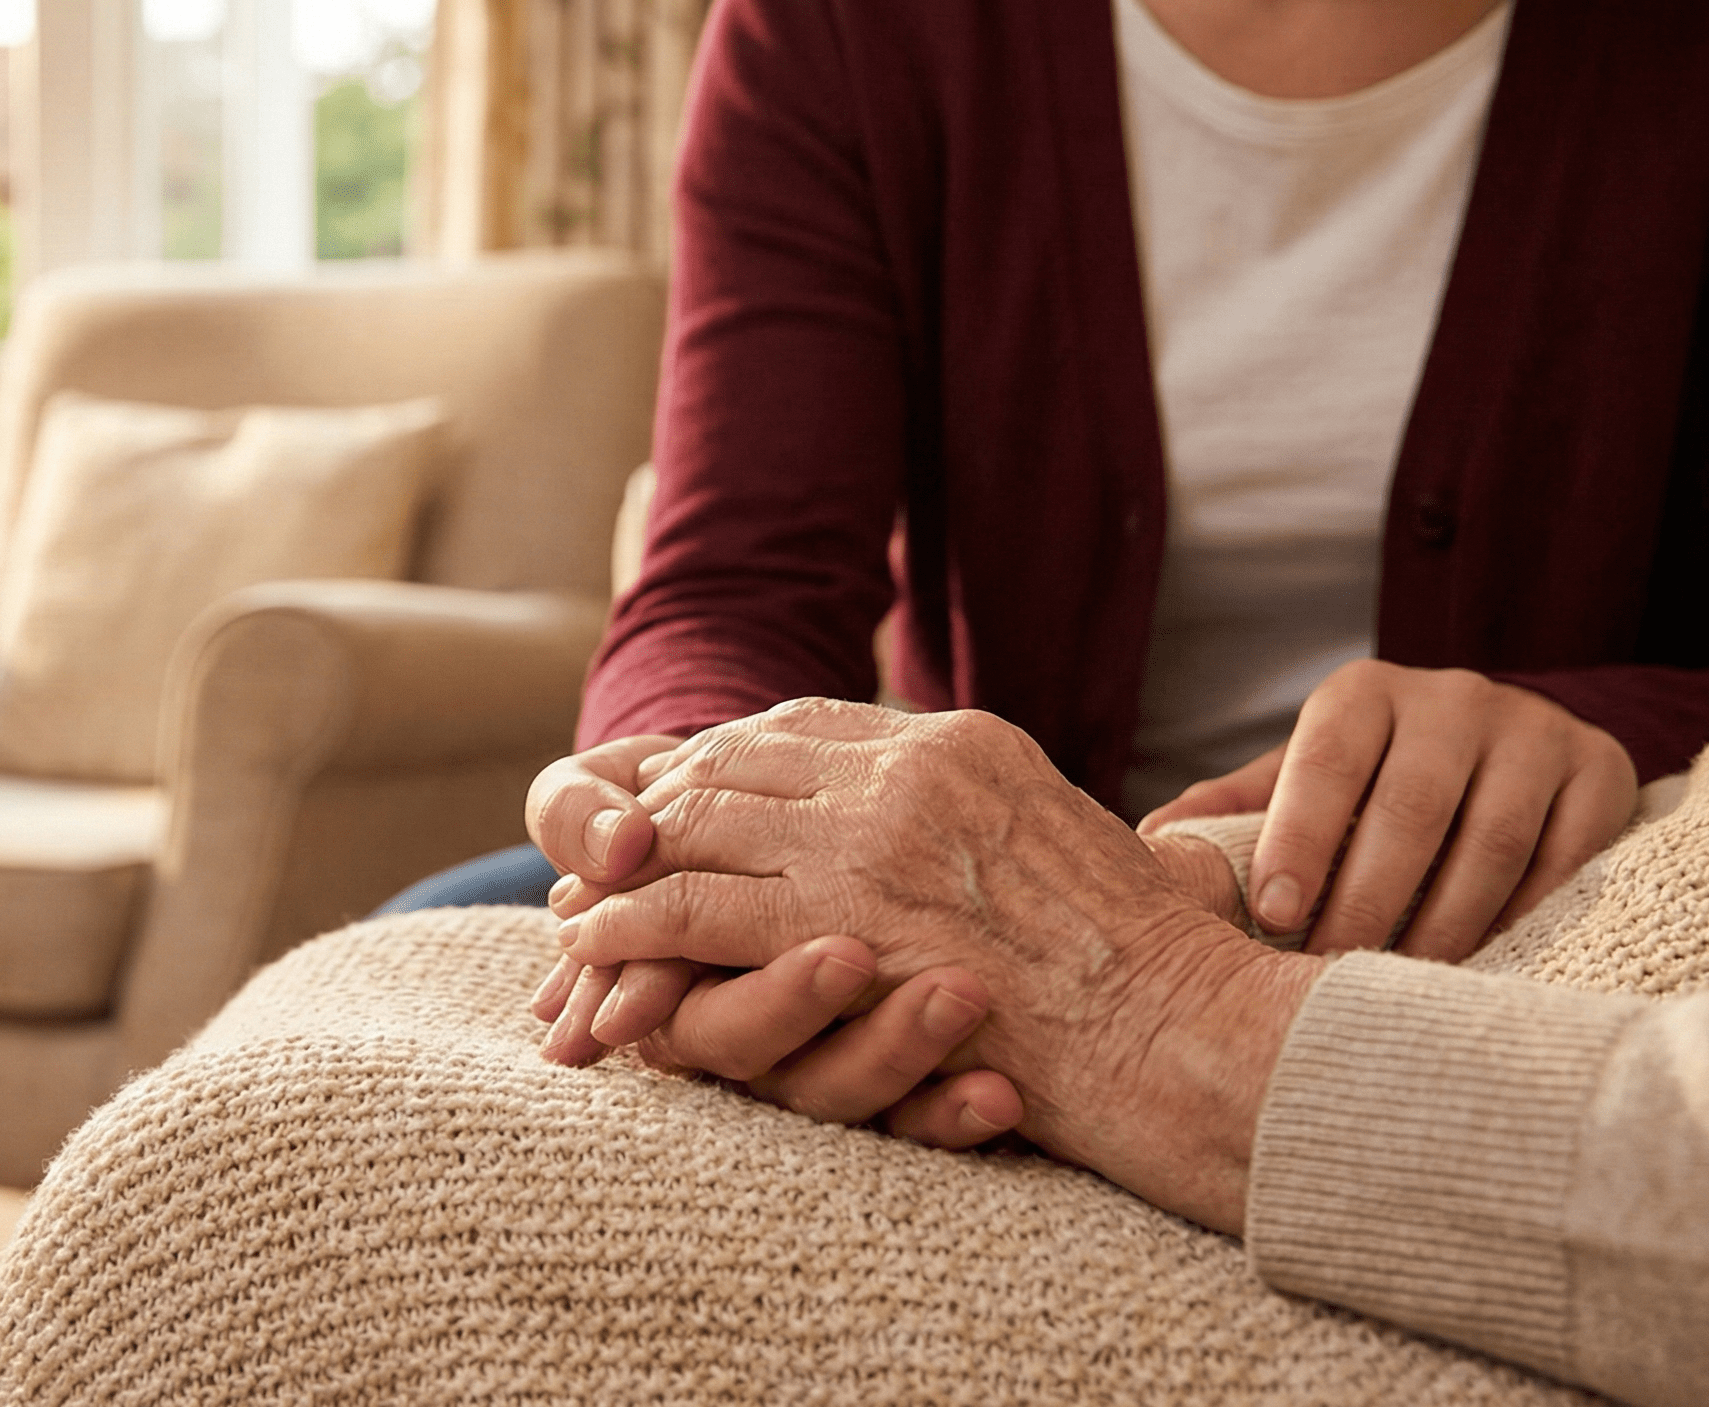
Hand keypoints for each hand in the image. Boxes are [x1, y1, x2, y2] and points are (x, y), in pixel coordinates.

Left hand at [527, 728, 1247, 1143]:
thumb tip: (940, 840)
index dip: (723, 767)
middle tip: (597, 857)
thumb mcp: (1071, 853)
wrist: (1189, 1036)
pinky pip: (688, 908)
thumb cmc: (1154, 978)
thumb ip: (984, 828)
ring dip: (623, 873)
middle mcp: (911, 770)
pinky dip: (627, 928)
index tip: (674, 801)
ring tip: (575, 911)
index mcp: (963, 743)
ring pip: (696, 828)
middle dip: (657, 812)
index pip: (803, 728)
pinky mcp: (836, 920)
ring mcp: (871, 837)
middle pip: (735, 765)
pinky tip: (590, 953)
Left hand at [1140, 661, 1636, 959]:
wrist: (1497, 744)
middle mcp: (1451, 699)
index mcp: (1363, 694)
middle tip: (1327, 972)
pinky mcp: (1599, 770)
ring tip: (1398, 984)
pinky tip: (1478, 964)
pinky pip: (1564, 857)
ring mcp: (1534, 731)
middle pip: (1411, 809)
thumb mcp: (1303, 777)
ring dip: (1443, 923)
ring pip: (1492, 839)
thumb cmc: (1372, 777)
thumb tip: (1153, 845)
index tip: (1272, 916)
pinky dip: (1520, 917)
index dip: (1298, 839)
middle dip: (1366, 901)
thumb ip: (1236, 808)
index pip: (1326, 762)